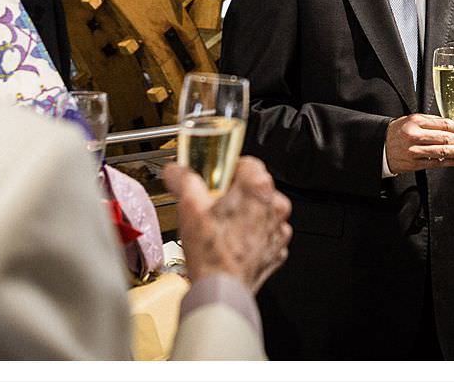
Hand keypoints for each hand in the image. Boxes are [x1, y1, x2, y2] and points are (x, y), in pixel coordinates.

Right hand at [163, 156, 291, 292]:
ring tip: (221, 228)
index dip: (226, 171)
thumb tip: (175, 170)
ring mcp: (278, 229)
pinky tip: (231, 243)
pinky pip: (264, 233)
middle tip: (213, 207)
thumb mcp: (189, 207)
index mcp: (258, 188)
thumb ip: (183, 179)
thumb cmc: (212, 252)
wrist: (222, 291)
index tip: (214, 182)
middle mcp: (275, 206)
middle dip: (234, 194)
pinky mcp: (277, 249)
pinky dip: (250, 235)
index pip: (246, 163)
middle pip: (253, 187)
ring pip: (260, 210)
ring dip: (244, 215)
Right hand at [384, 114, 453, 172]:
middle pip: (444, 138)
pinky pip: (437, 163)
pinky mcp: (415, 163)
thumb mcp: (410, 120)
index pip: (442, 124)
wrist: (379, 147)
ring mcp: (415, 151)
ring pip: (443, 151)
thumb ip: (429, 121)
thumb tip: (449, 124)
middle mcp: (415, 136)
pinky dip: (451, 162)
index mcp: (415, 122)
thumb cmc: (396, 132)